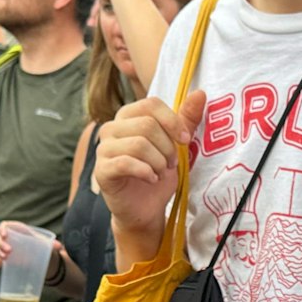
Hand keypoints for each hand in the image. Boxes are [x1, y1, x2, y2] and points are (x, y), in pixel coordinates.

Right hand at [0, 224, 69, 275]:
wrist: (41, 258)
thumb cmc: (41, 246)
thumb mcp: (45, 244)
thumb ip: (51, 244)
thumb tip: (59, 246)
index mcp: (17, 230)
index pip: (5, 225)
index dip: (2, 228)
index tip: (5, 234)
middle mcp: (9, 238)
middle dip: (1, 244)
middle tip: (9, 251)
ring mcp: (6, 248)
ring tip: (5, 257)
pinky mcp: (6, 259)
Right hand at [95, 90, 205, 237]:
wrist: (146, 207)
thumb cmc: (159, 172)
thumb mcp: (177, 145)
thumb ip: (186, 120)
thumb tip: (200, 93)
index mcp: (128, 116)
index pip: (151, 104)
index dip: (172, 121)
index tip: (185, 139)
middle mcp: (111, 128)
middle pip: (146, 125)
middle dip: (167, 147)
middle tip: (172, 163)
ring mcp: (103, 149)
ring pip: (138, 144)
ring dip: (158, 161)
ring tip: (162, 172)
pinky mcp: (101, 170)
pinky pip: (126, 163)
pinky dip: (146, 172)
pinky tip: (152, 179)